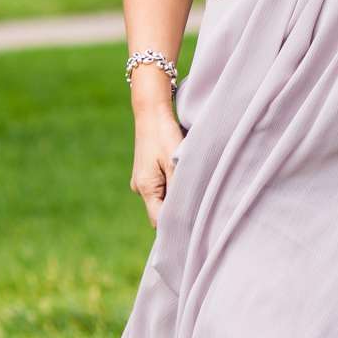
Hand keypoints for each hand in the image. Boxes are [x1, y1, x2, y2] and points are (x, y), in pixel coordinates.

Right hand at [129, 104, 183, 226]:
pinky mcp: (145, 173)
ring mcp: (140, 181)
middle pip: (159, 210)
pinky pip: (159, 187)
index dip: (175, 224)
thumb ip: (178, 190)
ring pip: (160, 198)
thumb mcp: (175, 164)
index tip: (193, 223)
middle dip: (177, 209)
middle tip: (198, 203)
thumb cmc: (165, 135)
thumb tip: (185, 214)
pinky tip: (180, 175)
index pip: (159, 220)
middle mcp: (139, 188)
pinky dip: (170, 185)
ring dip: (174, 195)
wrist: (151, 113)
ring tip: (190, 183)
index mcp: (145, 188)